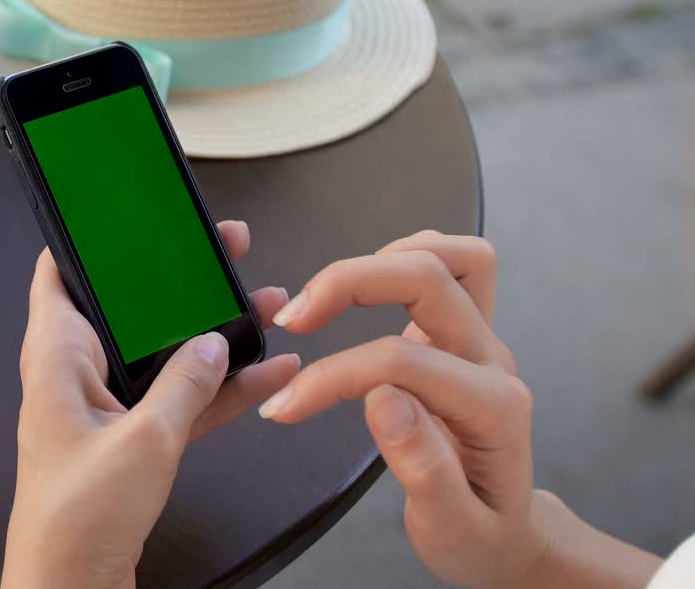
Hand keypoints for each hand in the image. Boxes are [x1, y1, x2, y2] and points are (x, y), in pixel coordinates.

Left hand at [1, 220, 300, 588]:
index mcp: (56, 357)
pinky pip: (180, 397)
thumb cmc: (73, 518)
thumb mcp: (144, 440)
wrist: (70, 584)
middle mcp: (77, 373)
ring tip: (262, 303)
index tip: (126, 213)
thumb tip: (212, 343)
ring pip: (164, 352)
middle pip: (129, 308)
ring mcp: (106, 406)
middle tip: (219, 251)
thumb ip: (185, 385)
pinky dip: (219, 387)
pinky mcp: (131, 437)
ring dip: (211, 333)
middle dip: (176, 281)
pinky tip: (267, 374)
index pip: (58, 274)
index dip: (91, 239)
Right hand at [258, 231, 545, 586]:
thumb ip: (423, 469)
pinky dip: (403, 257)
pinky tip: (362, 286)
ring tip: (324, 295)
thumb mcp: (450, 529)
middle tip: (293, 319)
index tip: (285, 407)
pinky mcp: (466, 331)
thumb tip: (382, 397)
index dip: (332, 375)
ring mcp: (483, 340)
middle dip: (349, 283)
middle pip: (429, 278)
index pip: (401, 363)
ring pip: (452, 256)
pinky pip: (455, 265)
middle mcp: (493, 360)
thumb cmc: (475, 533)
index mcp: (492, 409)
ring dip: (381, 259)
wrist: (505, 532)